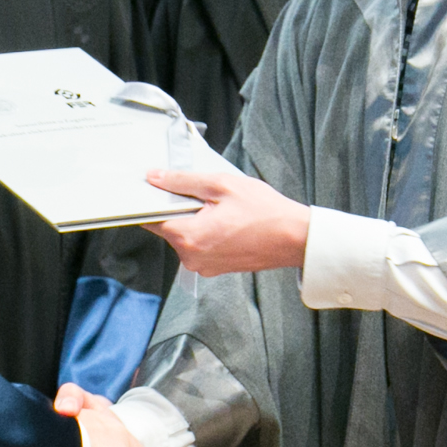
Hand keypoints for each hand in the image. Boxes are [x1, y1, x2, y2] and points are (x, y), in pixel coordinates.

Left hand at [143, 166, 310, 276]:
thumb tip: (155, 177)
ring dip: (195, 220)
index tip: (161, 188)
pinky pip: (200, 246)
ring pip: (185, 236)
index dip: (154, 200)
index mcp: (188, 237)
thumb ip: (183, 181)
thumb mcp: (221, 185)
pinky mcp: (215, 268)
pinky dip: (207, 232)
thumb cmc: (264, 212)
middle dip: (181, 209)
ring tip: (222, 210)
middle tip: (206, 195)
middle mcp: (190, 257)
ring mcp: (203, 266)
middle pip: (169, 227)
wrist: (294, 239)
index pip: (151, 219)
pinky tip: (227, 222)